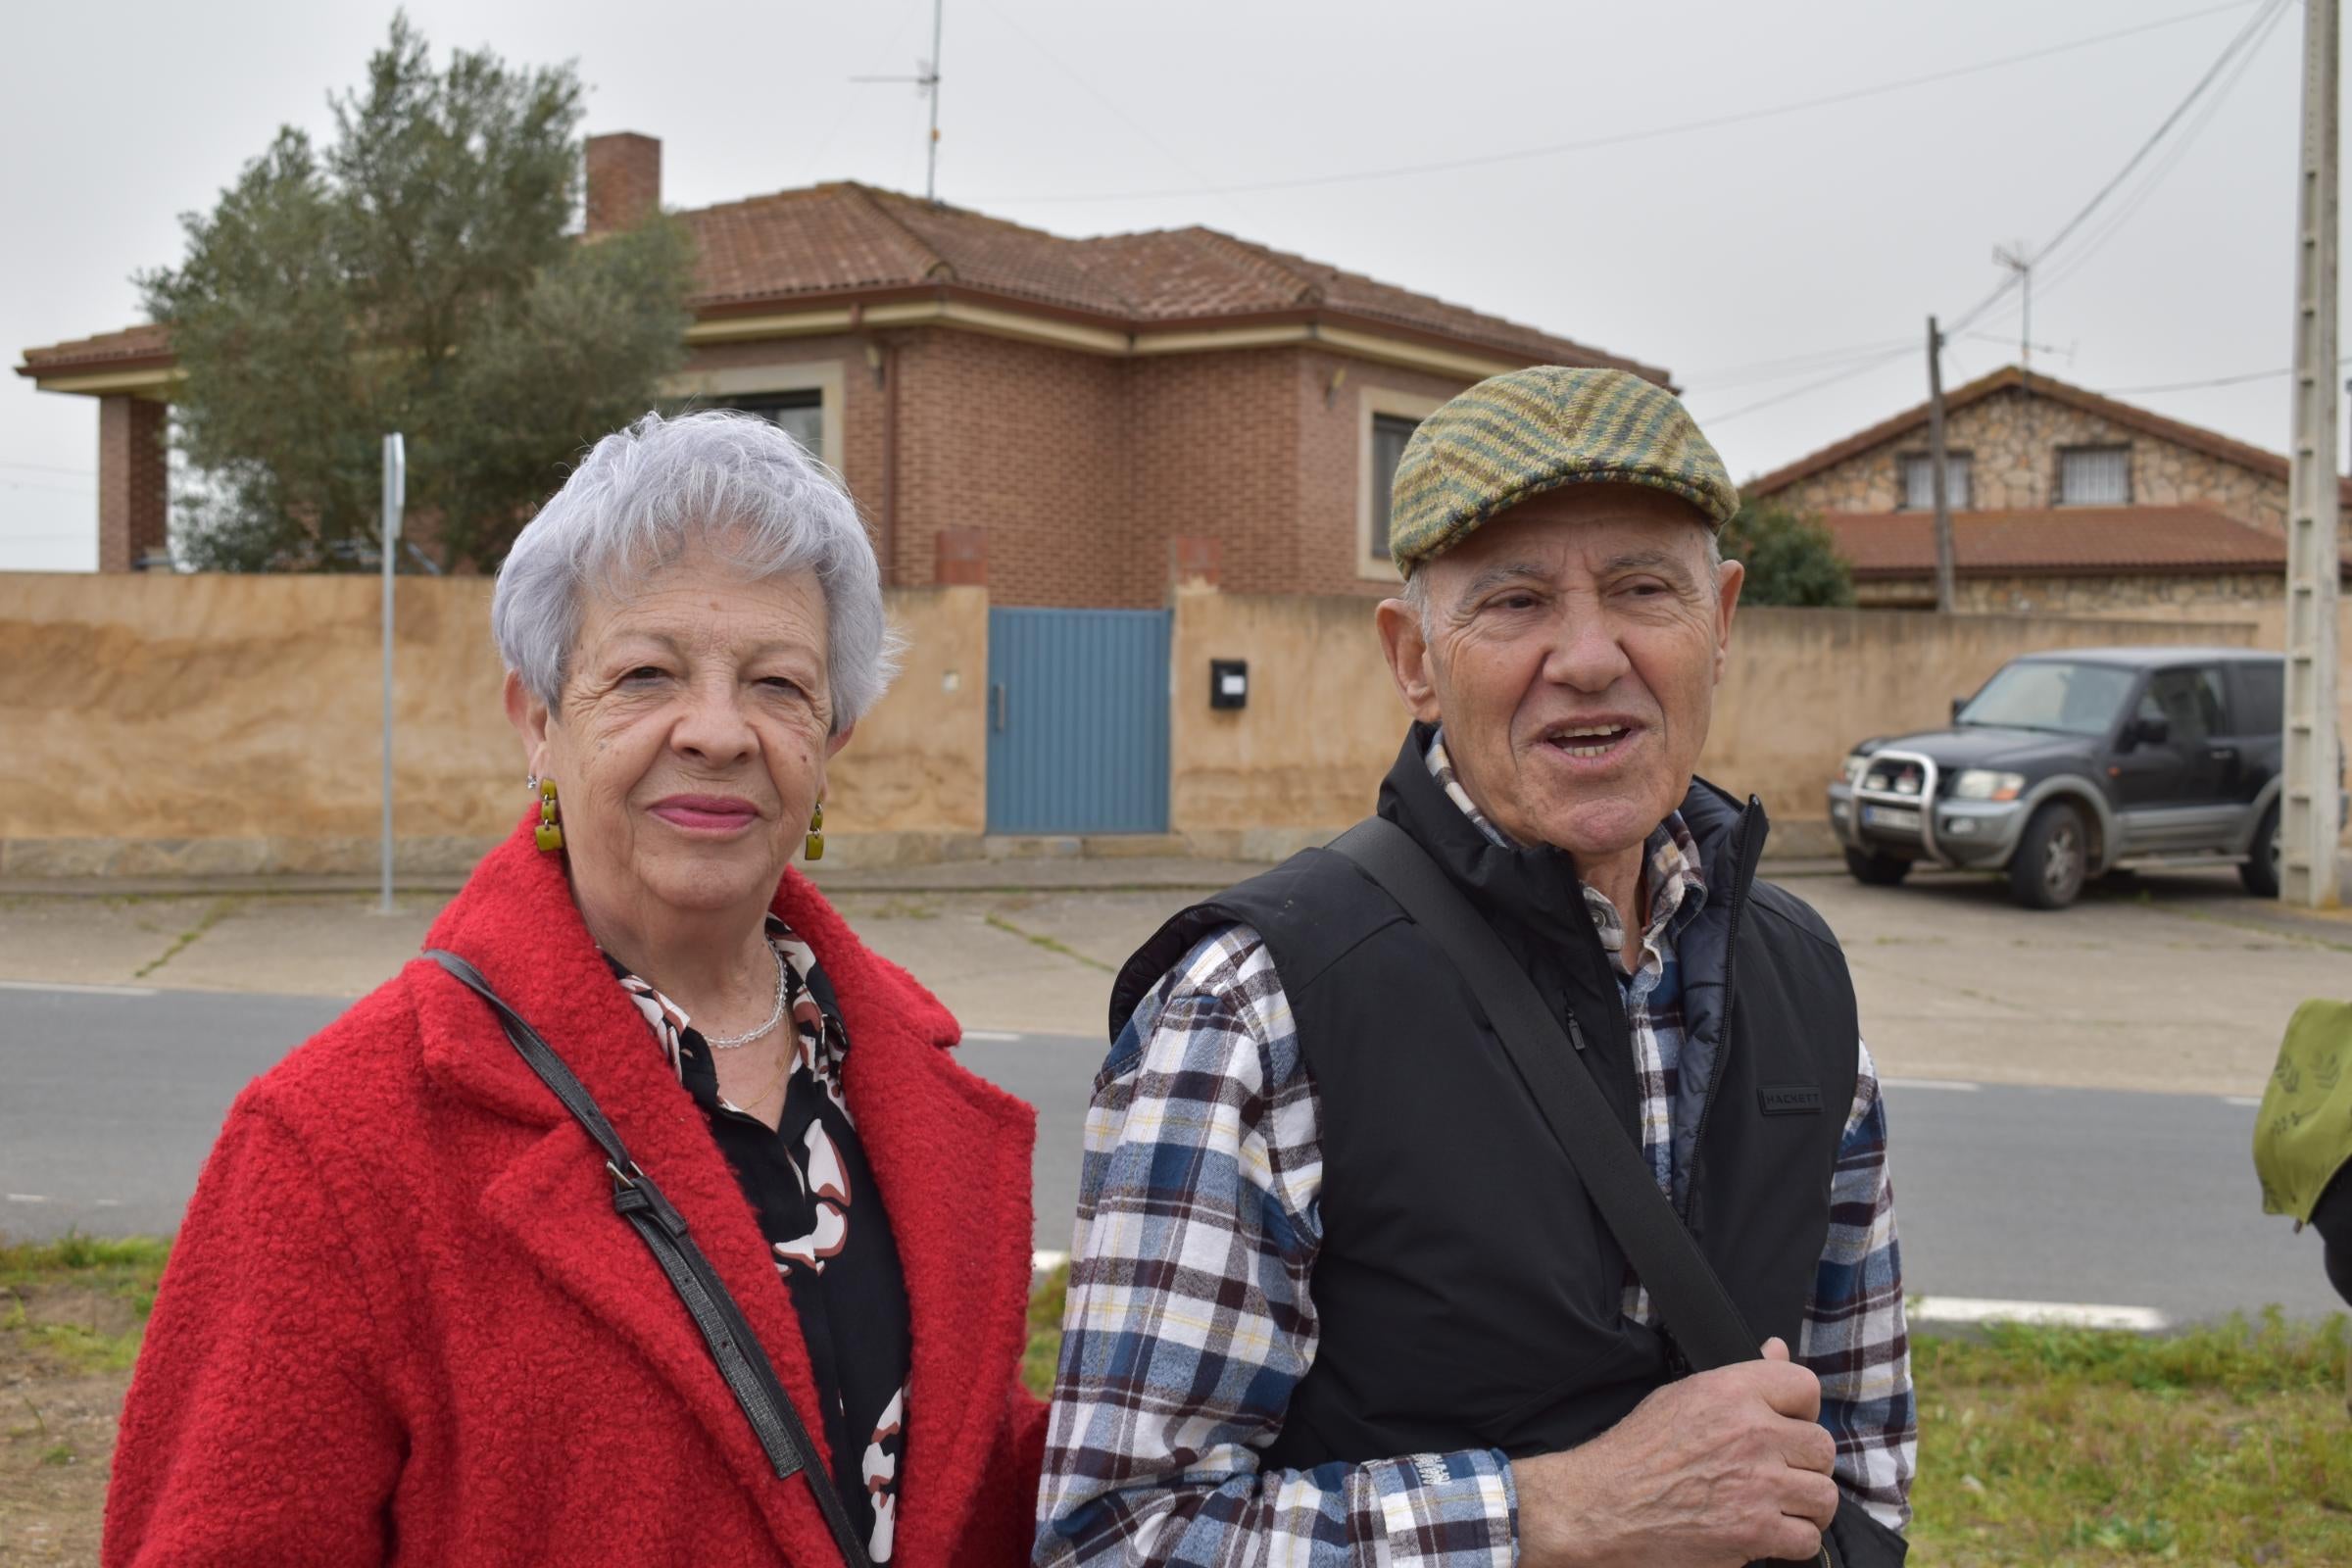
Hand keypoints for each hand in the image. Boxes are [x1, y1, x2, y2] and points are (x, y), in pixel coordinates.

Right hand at [1513, 1337, 1838, 1567]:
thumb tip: (1776, 1348)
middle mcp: (1752, 1433)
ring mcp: (1758, 1486)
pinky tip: (1768, 1532)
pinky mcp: (1755, 1533)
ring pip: (1824, 1496)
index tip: (1788, 1425)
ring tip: (1779, 1504)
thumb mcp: (1683, 1395)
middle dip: (1805, 1462)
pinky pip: (1807, 1539)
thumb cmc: (1636, 1451)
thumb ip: (1740, 1376)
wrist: (1602, 1505)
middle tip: (1780, 1472)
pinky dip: (1791, 1540)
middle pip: (1822, 1446)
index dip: (1802, 1408)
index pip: (1806, 1385)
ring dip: (1804, 1504)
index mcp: (1732, 1391)